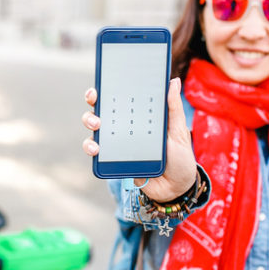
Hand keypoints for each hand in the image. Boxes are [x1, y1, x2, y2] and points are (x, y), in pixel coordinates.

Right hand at [81, 78, 197, 202]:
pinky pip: (96, 152)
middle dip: (93, 103)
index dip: (107, 89)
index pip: (120, 99)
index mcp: (139, 117)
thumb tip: (174, 81)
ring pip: (95, 130)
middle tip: (96, 101)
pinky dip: (91, 148)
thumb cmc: (179, 157)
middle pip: (102, 110)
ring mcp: (117, 144)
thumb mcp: (178, 130)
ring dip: (89, 123)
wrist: (175, 188)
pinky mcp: (113, 160)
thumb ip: (173, 108)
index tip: (102, 84)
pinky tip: (96, 149)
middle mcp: (124, 128)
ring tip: (96, 127)